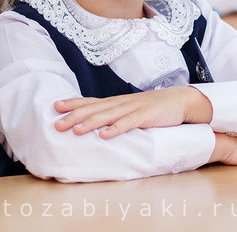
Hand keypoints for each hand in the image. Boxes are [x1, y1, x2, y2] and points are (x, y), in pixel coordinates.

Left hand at [53, 86, 213, 138]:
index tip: (55, 106)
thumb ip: (116, 114)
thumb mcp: (132, 109)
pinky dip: (116, 129)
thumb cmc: (155, 107)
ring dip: (91, 123)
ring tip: (76, 130)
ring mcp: (134, 108)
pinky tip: (105, 135)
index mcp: (118, 102)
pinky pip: (129, 123)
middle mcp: (122, 103)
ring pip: (108, 115)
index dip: (73, 103)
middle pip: (95, 109)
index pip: (91, 101)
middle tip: (56, 124)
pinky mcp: (146, 116)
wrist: (181, 100)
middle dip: (74, 116)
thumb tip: (97, 124)